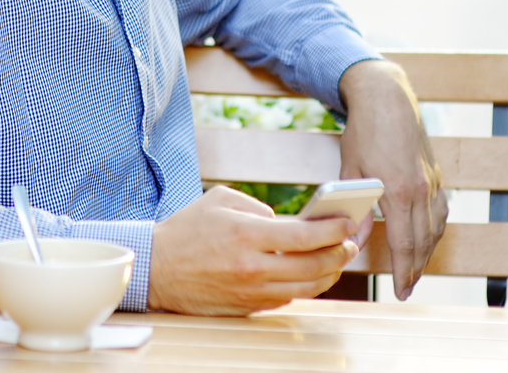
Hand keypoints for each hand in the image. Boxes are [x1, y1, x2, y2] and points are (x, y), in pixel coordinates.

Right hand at [147, 186, 358, 314]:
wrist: (157, 269)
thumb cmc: (186, 231)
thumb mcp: (218, 201)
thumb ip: (257, 206)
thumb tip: (286, 221)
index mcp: (245, 234)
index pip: (304, 235)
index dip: (332, 230)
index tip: (346, 223)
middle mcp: (252, 266)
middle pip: (315, 265)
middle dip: (341, 252)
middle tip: (350, 242)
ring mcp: (252, 291)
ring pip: (308, 287)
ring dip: (330, 273)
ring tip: (337, 259)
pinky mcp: (250, 306)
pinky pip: (289, 298)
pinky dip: (306, 286)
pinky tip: (310, 273)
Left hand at [338, 58, 446, 299]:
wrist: (387, 99)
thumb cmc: (363, 132)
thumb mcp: (350, 170)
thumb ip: (355, 206)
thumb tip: (355, 237)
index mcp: (398, 191)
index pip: (405, 243)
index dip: (403, 270)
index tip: (401, 290)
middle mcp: (421, 191)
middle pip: (423, 242)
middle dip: (415, 269)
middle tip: (407, 289)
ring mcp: (433, 183)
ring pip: (435, 229)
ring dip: (426, 253)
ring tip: (414, 270)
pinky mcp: (437, 176)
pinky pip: (439, 212)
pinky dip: (433, 230)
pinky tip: (425, 239)